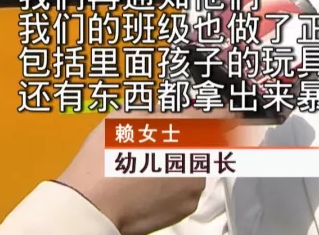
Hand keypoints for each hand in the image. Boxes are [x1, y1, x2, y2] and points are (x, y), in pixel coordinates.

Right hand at [57, 105, 254, 234]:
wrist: (92, 204)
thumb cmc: (106, 156)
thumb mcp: (126, 116)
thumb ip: (157, 110)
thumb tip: (170, 110)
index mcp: (187, 130)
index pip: (220, 115)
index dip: (223, 110)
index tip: (226, 110)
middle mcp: (199, 157)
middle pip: (203, 142)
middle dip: (188, 140)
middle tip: (157, 143)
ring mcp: (196, 185)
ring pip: (194, 166)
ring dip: (180, 163)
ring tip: (148, 167)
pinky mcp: (187, 207)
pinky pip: (186, 189)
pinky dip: (174, 186)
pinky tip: (149, 185)